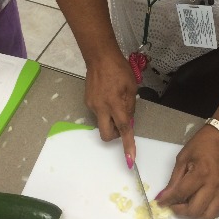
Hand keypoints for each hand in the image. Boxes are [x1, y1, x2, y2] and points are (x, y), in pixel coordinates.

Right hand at [85, 51, 137, 165]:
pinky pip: (99, 113)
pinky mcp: (87, 102)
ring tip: (116, 100)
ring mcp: (92, 106)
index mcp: (115, 103)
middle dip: (116, 135)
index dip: (127, 145)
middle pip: (107, 135)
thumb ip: (130, 106)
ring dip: (111, 119)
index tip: (130, 160)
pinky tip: (108, 95)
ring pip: (103, 123)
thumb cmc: (120, 69)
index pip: (123, 129)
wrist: (100, 57)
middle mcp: (101, 108)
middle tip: (122, 122)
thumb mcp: (131, 87)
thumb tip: (128, 121)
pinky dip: (106, 110)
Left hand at [156, 124, 218, 218]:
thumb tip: (163, 196)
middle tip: (173, 204)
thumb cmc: (201, 144)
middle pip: (195, 210)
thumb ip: (174, 179)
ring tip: (186, 204)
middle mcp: (213, 185)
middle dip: (180, 211)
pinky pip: (216, 212)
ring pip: (207, 216)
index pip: (181, 193)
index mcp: (200, 173)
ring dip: (193, 214)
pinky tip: (197, 203)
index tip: (160, 203)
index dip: (168, 200)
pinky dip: (204, 213)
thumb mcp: (183, 158)